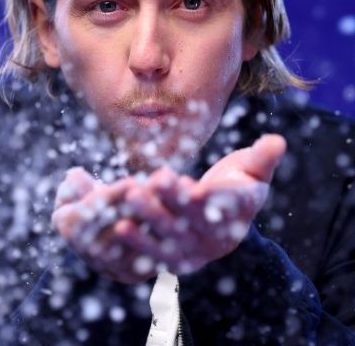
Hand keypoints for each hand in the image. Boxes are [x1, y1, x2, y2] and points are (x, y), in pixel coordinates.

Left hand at [52, 135, 285, 282]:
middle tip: (150, 183)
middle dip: (170, 203)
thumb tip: (278, 140)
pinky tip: (119, 225)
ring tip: (130, 198)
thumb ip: (263, 158)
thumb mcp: (253, 170)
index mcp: (234, 214)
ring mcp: (192, 250)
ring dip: (149, 220)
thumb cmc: (237, 186)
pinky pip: (154, 252)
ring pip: (168, 237)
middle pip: (189, 221)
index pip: (219, 206)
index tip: (191, 186)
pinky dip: (137, 241)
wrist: (226, 221)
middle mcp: (213, 236)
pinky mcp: (173, 256)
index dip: (205, 198)